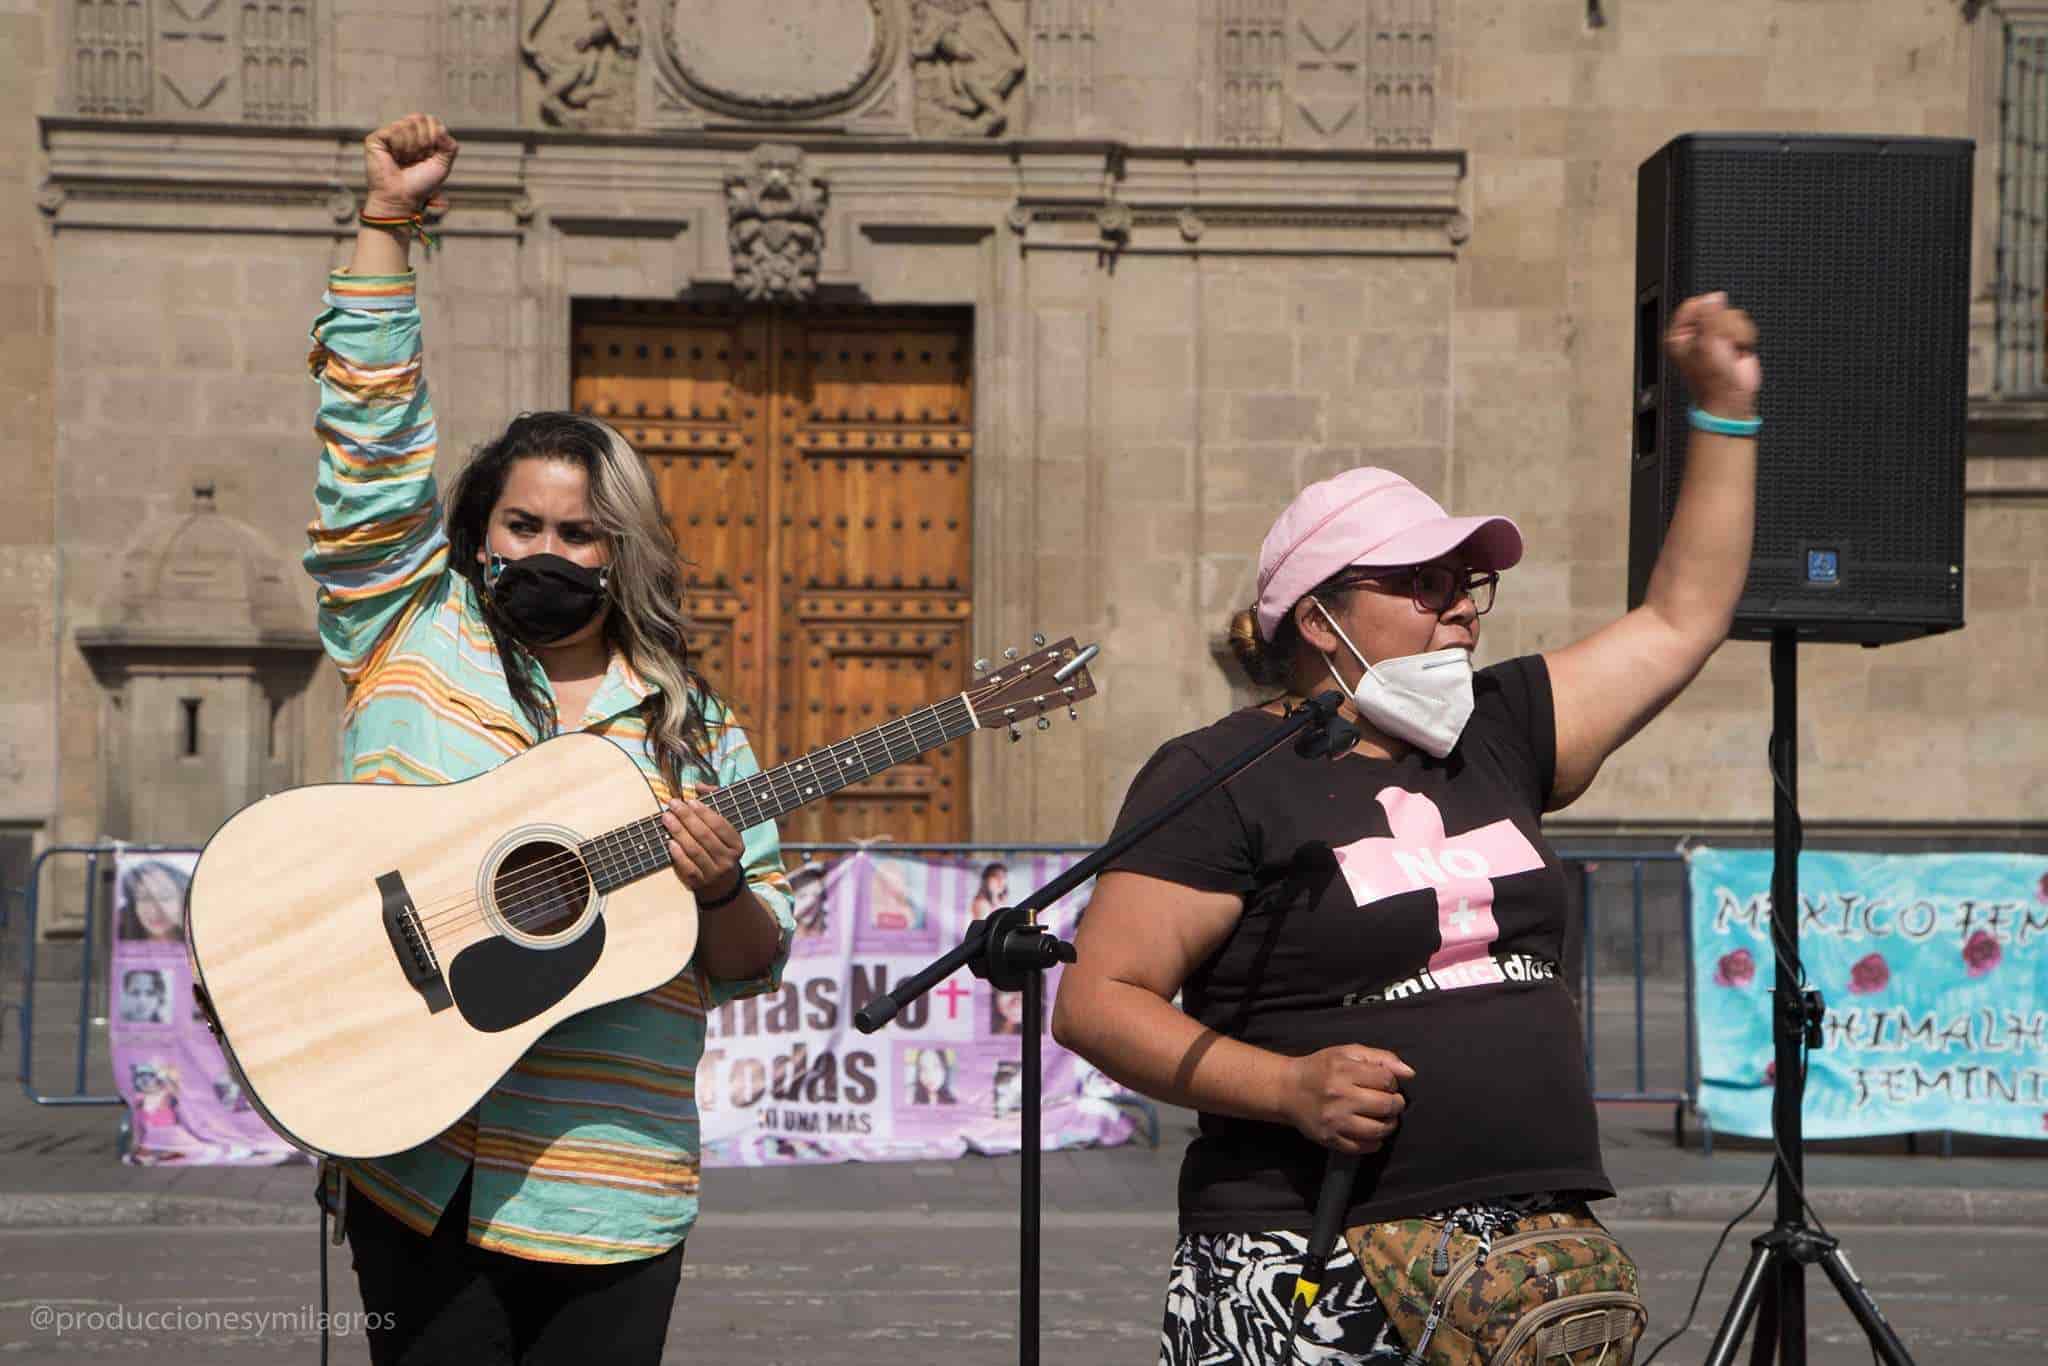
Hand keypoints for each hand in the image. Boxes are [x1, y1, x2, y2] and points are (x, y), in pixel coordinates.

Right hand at [362, 113, 458, 219]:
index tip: (429, 155)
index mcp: (419, 134)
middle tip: (416, 159)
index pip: (431, 120)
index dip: (434, 137)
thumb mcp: (442, 165)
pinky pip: (394, 131)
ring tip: (404, 160)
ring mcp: (389, 134)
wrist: (402, 197)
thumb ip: (450, 147)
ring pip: (407, 124)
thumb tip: (440, 129)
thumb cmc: (421, 183)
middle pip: (420, 118)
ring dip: (411, 148)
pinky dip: (399, 147)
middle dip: (424, 142)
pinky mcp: (376, 138)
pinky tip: (394, 158)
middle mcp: (404, 131)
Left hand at [661, 798, 744, 901]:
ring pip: (695, 850)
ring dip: (678, 832)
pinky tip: (669, 841)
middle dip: (687, 818)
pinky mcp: (700, 883)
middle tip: (673, 805)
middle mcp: (728, 859)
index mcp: (737, 844)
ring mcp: (714, 872)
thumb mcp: (724, 828)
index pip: (720, 825)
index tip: (690, 801)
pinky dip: (678, 854)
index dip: (704, 812)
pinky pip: (687, 867)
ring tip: (666, 818)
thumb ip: (715, 802)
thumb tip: (699, 786)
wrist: (721, 885)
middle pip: (705, 836)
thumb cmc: (719, 847)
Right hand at [1282, 1044, 1413, 1154]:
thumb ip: (1380, 1058)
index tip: (1385, 1084)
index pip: (1387, 1080)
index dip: (1392, 1082)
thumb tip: (1410, 1073)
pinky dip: (1374, 1142)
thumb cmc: (1320, 1068)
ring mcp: (1334, 1120)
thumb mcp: (1347, 1052)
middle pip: (1387, 1105)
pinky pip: (1362, 1147)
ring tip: (1384, 1119)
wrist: (1287, 1089)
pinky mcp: (1329, 1138)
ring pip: (1378, 1130)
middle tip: (1390, 1102)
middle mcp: (1340, 1096)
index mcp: (1344, 1071)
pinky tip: (1371, 1133)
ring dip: (1389, 1125)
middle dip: (1395, 1104)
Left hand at [1666, 291, 1760, 419]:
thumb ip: (1710, 317)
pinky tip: (1738, 352)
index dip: (1707, 311)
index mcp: (1680, 334)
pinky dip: (1745, 338)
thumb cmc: (1713, 380)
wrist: (1732, 398)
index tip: (1712, 326)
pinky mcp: (1733, 339)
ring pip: (1733, 315)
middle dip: (1725, 328)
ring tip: (1730, 352)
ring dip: (1736, 334)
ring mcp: (1716, 335)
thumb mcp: (1706, 344)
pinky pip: (1744, 324)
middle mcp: (1697, 333)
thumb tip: (1714, 297)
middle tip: (1721, 347)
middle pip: (1717, 309)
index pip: (1693, 305)